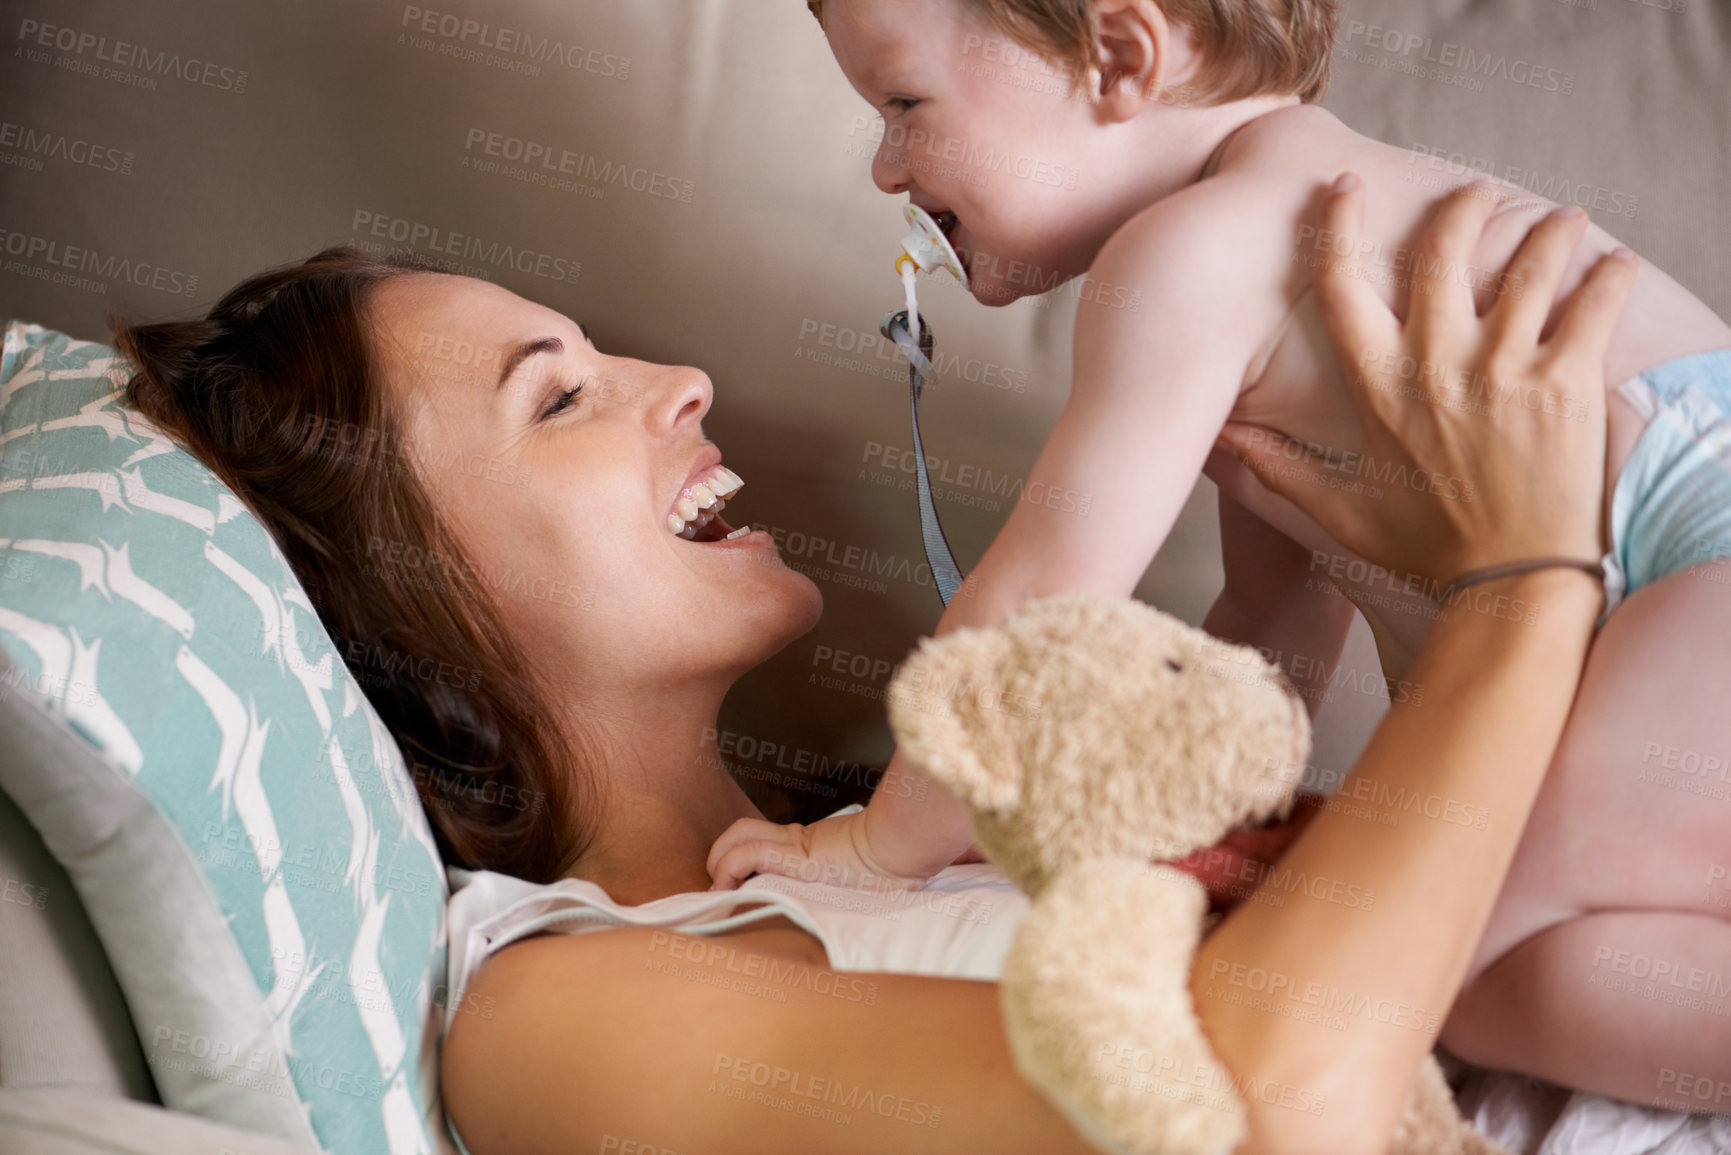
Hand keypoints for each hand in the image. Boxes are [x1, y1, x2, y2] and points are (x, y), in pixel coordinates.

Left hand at [707, 810, 932, 891]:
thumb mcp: (868, 879)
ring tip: (720, 891)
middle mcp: (797, 843)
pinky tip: (725, 890)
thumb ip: (854, 877)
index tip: (730, 891)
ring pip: (737, 837)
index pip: (763, 842)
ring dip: (719, 861)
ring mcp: (794, 846)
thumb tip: (916, 880)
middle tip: (719, 890)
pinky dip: (726, 869)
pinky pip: (745, 854)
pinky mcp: (792, 853)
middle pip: (743, 833)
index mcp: (811, 847)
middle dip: (721, 858)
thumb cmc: (895, 868)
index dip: (741, 859)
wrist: (904, 851)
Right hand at [1219, 175, 1637, 587]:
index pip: (1343, 287)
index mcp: (1378, 388)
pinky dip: (1610, 276)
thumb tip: (1219, 441)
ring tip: (1560, 220)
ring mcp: (1504, 370)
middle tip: (1471, 195)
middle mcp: (1437, 366)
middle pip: (1441, 252)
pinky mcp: (1565, 383)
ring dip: (1547, 233)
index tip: (1341, 188)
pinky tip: (1616, 264)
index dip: (1337, 227)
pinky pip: (1592, 305)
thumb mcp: (1338, 512)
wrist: (1509, 585)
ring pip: (1527, 266)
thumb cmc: (1426, 550)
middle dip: (1458, 210)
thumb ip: (1276, 471)